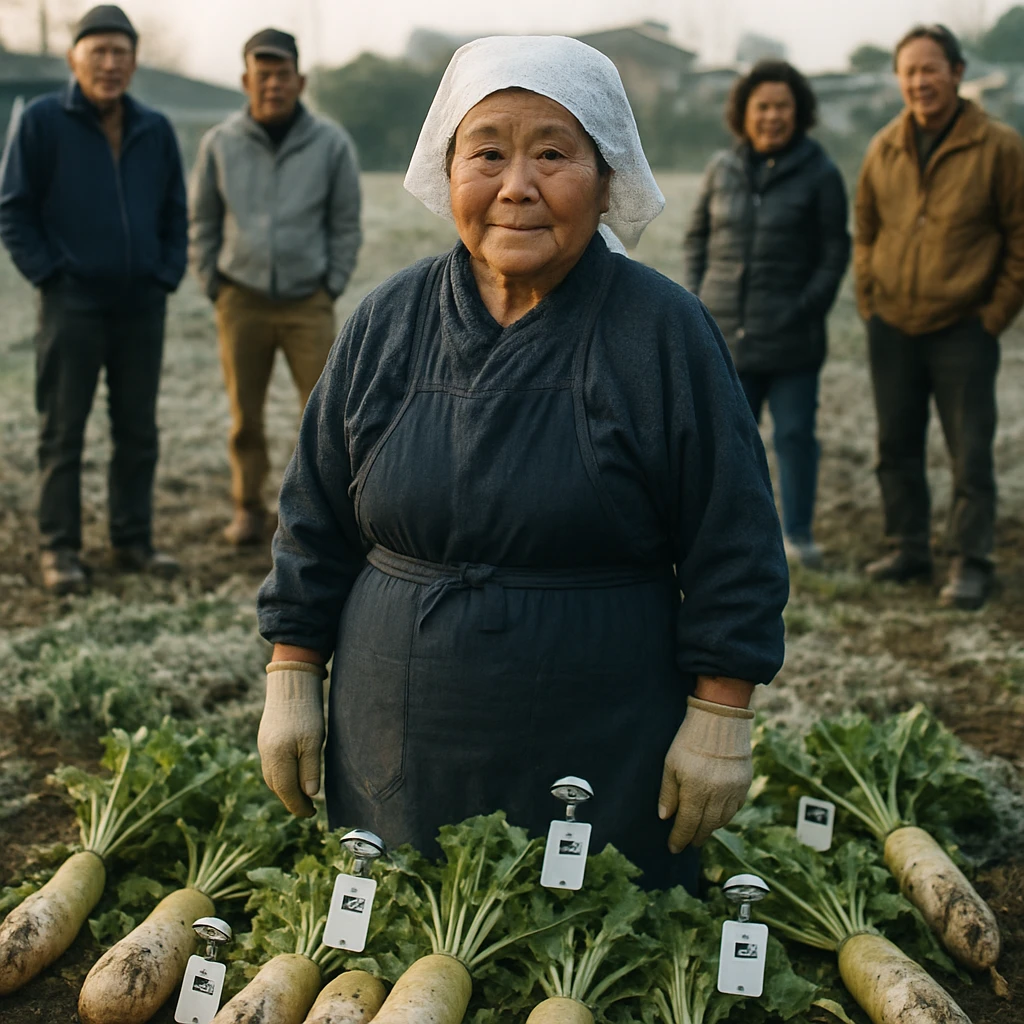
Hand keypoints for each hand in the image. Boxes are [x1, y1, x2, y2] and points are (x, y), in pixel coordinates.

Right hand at [257, 662, 325, 816]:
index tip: (311, 814)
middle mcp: (267, 755)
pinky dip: (281, 775)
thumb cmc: (305, 712)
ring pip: (272, 777)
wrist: (290, 684)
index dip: (298, 806)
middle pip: (277, 787)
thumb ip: (310, 769)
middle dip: (291, 800)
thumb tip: (309, 795)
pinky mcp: (265, 739)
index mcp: (278, 758)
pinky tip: (292, 775)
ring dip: (285, 789)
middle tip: (308, 808)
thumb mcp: (313, 741)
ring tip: (301, 795)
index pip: (286, 791)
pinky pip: (271, 766)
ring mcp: (263, 747)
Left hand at [658, 696, 753, 851]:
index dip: (679, 838)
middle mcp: (717, 795)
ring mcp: (733, 790)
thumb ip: (668, 792)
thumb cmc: (690, 738)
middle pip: (706, 826)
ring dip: (711, 829)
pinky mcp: (744, 783)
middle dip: (695, 837)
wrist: (720, 717)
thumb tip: (665, 817)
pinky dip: (725, 816)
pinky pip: (735, 808)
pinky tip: (717, 816)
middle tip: (688, 844)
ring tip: (701, 832)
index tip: (673, 848)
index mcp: (695, 790)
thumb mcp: (671, 763)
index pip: (687, 824)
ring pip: (722, 820)